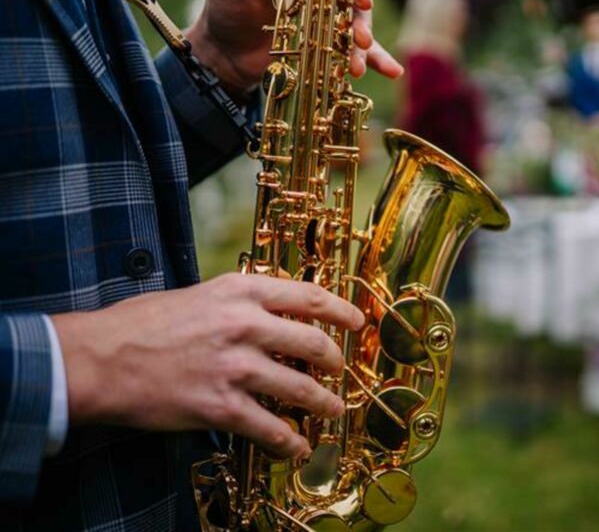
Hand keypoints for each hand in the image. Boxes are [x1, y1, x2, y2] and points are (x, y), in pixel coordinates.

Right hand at [51, 274, 364, 459]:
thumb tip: (273, 314)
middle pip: (314, 343)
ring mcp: (235, 366)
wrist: (100, 359)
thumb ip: (238, 302)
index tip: (358, 320)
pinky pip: (270, 427)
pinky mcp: (221, 406)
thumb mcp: (198, 294)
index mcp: (240, 292)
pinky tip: (297, 446)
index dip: (341, 310)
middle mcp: (245, 325)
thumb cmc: (142, 324)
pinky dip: (289, 440)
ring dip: (323, 402)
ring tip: (333, 409)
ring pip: (301, 388)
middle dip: (334, 360)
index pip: (308, 297)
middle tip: (339, 369)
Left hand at [185, 0, 402, 93]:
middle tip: (359, 37)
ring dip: (364, 46)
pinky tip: (394, 71)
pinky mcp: (328, 49)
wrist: (221, 52)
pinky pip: (356, 54)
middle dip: (362, 19)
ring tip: (357, 65)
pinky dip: (378, 61)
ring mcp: (327, 23)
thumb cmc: (223, 8)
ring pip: (357, 29)